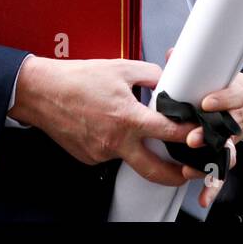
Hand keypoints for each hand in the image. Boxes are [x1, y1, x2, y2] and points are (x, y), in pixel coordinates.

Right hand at [8, 55, 196, 187]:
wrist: (41, 92)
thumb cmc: (77, 79)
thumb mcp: (120, 68)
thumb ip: (150, 76)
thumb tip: (167, 82)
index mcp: (127, 118)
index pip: (170, 132)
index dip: (191, 134)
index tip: (201, 135)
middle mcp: (115, 142)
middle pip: (156, 170)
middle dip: (178, 176)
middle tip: (190, 171)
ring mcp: (101, 153)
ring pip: (130, 157)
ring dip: (139, 148)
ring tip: (133, 128)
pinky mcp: (89, 158)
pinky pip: (111, 154)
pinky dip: (116, 143)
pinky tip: (106, 126)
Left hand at [164, 47, 242, 208]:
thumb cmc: (227, 90)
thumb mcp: (219, 76)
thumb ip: (194, 68)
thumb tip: (172, 54)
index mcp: (234, 99)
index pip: (232, 97)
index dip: (220, 100)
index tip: (206, 103)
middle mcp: (234, 122)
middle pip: (225, 130)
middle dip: (207, 136)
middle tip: (192, 140)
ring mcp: (231, 141)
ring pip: (224, 154)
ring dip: (209, 164)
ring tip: (192, 170)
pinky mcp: (226, 157)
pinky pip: (220, 173)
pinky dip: (213, 187)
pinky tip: (203, 198)